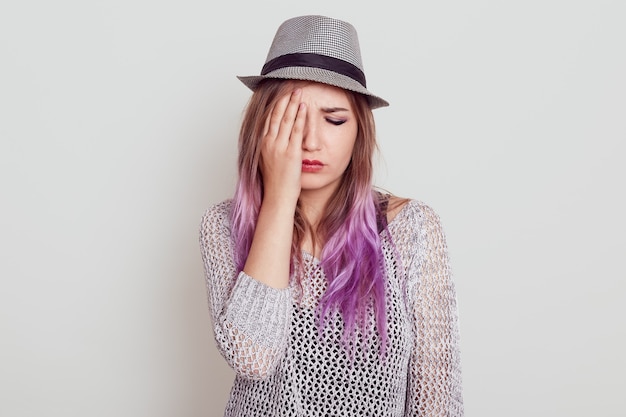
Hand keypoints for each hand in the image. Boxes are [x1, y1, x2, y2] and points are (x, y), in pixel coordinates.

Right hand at [259, 89, 306, 203]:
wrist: (278, 197)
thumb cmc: (276, 183)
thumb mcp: (269, 161)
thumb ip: (271, 148)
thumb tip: (275, 139)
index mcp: (262, 144)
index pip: (268, 119)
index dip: (275, 105)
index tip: (281, 94)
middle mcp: (269, 143)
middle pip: (277, 116)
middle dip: (284, 100)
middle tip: (291, 87)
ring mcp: (279, 147)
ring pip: (286, 120)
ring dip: (292, 104)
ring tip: (298, 92)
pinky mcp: (291, 153)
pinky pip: (296, 131)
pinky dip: (300, 118)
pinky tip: (303, 108)